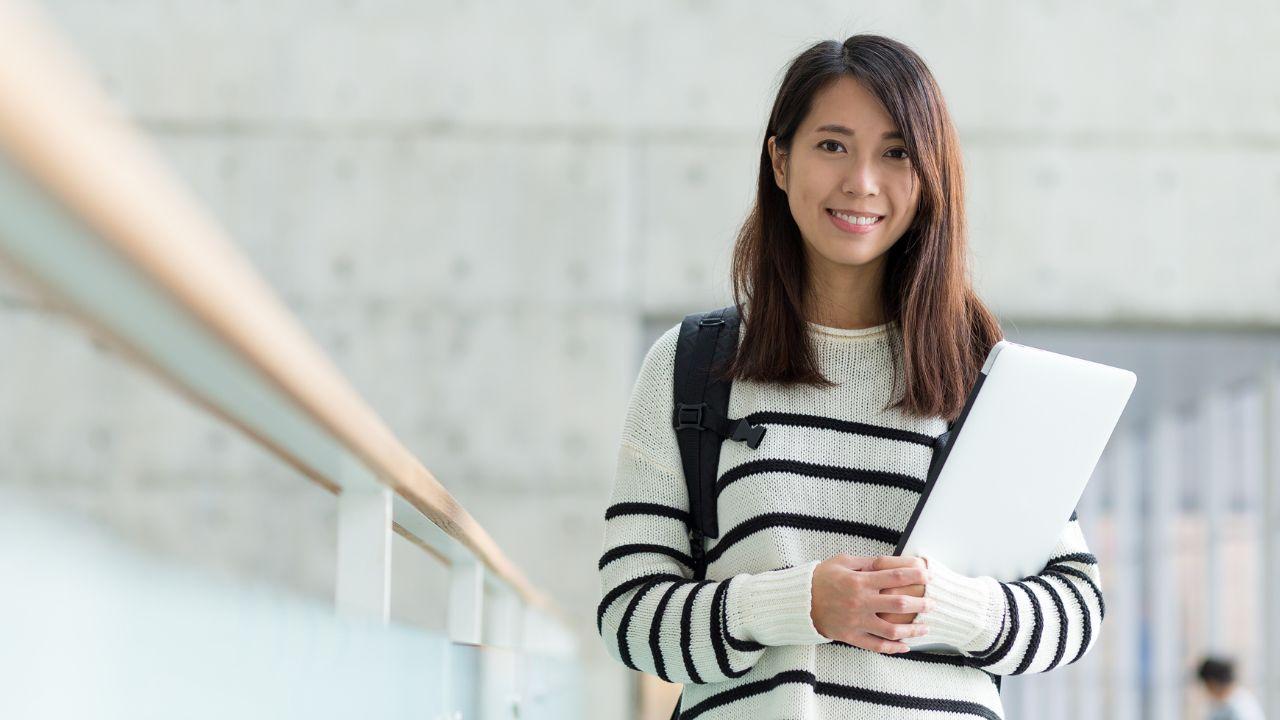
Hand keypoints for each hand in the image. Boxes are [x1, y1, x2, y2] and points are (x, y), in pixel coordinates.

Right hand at [810, 554, 934, 653]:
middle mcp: (861, 602)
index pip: (894, 576)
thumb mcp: (842, 562)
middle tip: (933, 603)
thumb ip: (867, 563)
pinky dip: (893, 648)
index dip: (914, 574)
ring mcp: (857, 622)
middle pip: (899, 604)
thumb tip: (891, 561)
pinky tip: (906, 646)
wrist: (799, 602)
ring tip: (925, 627)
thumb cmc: (821, 578)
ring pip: (892, 630)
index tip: (928, 574)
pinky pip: (877, 646)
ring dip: (913, 630)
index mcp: (859, 581)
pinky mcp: (851, 636)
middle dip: (921, 603)